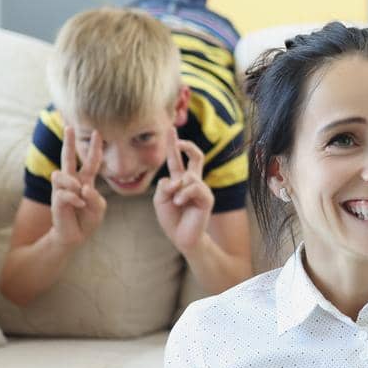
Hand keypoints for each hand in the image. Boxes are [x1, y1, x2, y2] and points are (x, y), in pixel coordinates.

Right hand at [51, 125, 107, 246]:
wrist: (73, 236)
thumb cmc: (86, 220)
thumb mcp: (99, 209)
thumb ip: (95, 198)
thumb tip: (83, 188)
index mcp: (85, 181)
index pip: (91, 162)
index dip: (95, 148)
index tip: (98, 132)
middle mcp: (72, 182)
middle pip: (68, 158)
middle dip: (69, 142)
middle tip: (69, 126)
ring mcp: (62, 189)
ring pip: (63, 175)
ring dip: (73, 185)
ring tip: (80, 197)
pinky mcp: (56, 199)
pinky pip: (64, 193)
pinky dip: (74, 199)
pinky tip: (79, 205)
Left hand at [154, 130, 214, 254]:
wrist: (183, 237)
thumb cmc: (171, 218)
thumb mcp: (160, 199)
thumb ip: (164, 185)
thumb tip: (177, 179)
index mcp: (180, 181)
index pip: (177, 159)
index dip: (174, 145)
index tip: (171, 130)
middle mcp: (193, 182)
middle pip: (196, 156)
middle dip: (186, 146)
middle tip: (178, 141)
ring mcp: (201, 189)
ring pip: (188, 177)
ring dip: (177, 188)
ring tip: (175, 202)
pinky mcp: (207, 198)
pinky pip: (194, 187)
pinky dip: (183, 195)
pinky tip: (180, 203)